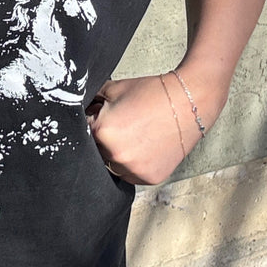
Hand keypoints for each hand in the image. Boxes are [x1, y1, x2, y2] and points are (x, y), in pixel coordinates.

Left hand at [85, 73, 202, 185]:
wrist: (187, 102)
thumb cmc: (152, 93)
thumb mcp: (113, 88)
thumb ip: (91, 101)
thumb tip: (79, 107)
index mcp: (102, 132)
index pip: (84, 133)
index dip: (93, 123)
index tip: (103, 118)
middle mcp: (115, 155)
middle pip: (97, 152)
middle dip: (104, 140)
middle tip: (123, 127)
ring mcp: (133, 169)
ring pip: (113, 166)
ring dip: (118, 155)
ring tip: (135, 136)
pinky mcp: (149, 178)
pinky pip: (131, 175)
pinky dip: (134, 164)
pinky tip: (145, 147)